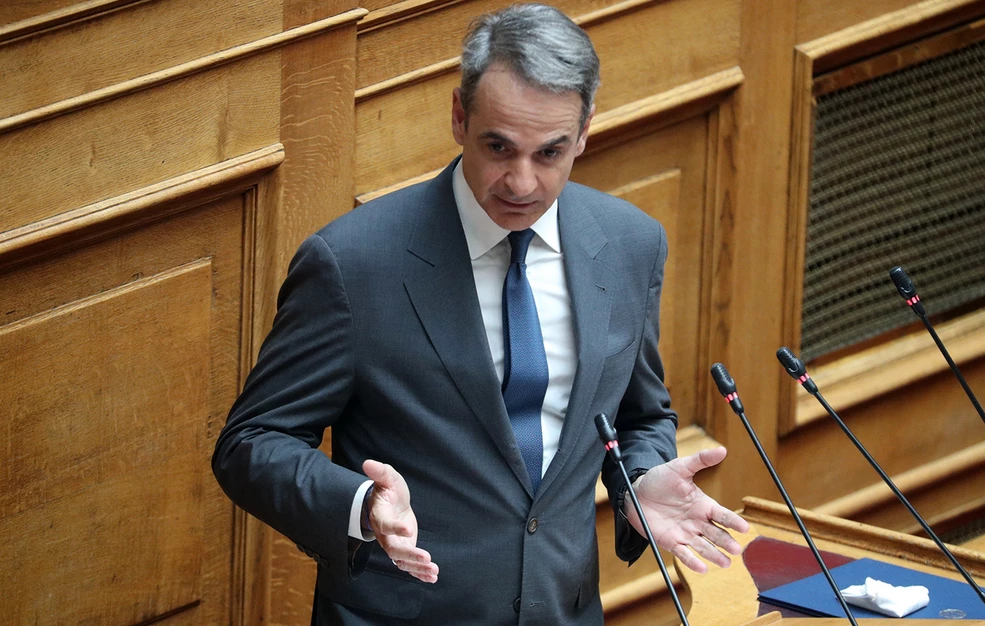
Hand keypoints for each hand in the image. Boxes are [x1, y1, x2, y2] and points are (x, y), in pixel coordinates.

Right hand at [362, 460, 438, 582]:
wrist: (388, 504)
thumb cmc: (387, 490)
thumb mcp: (387, 478)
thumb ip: (380, 472)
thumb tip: (368, 463)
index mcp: (380, 517)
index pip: (386, 525)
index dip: (395, 528)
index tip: (408, 529)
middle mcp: (385, 536)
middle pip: (395, 550)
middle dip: (411, 556)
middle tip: (427, 558)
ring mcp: (394, 545)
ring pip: (403, 562)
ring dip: (418, 568)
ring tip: (434, 570)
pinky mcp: (404, 550)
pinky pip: (409, 566)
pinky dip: (420, 573)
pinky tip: (433, 577)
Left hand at [625, 447, 749, 573]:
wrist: (636, 492)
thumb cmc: (660, 479)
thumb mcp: (680, 467)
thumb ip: (700, 460)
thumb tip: (722, 450)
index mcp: (703, 505)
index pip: (722, 515)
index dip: (733, 522)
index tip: (745, 528)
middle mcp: (697, 521)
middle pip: (716, 534)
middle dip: (726, 542)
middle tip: (737, 549)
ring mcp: (685, 533)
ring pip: (703, 547)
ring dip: (714, 555)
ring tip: (725, 563)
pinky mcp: (671, 542)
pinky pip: (684, 554)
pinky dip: (692, 561)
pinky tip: (702, 569)